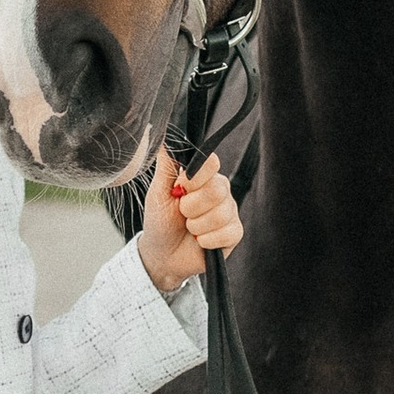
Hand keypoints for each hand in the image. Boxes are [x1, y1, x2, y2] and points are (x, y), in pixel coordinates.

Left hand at [137, 144, 241, 293]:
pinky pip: (226, 233)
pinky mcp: (235, 233)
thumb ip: (166, 166)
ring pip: (219, 214)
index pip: (210, 162)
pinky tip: (200, 241)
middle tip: (182, 213)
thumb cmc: (160, 220)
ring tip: (189, 228)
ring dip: (196, 226)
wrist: (163, 255)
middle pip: (216, 190)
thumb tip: (164, 138)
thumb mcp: (158, 192)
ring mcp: (229, 211)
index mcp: (203, 176)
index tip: (179, 189)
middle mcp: (220, 190)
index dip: (194, 178)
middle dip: (190, 207)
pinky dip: (206, 240)